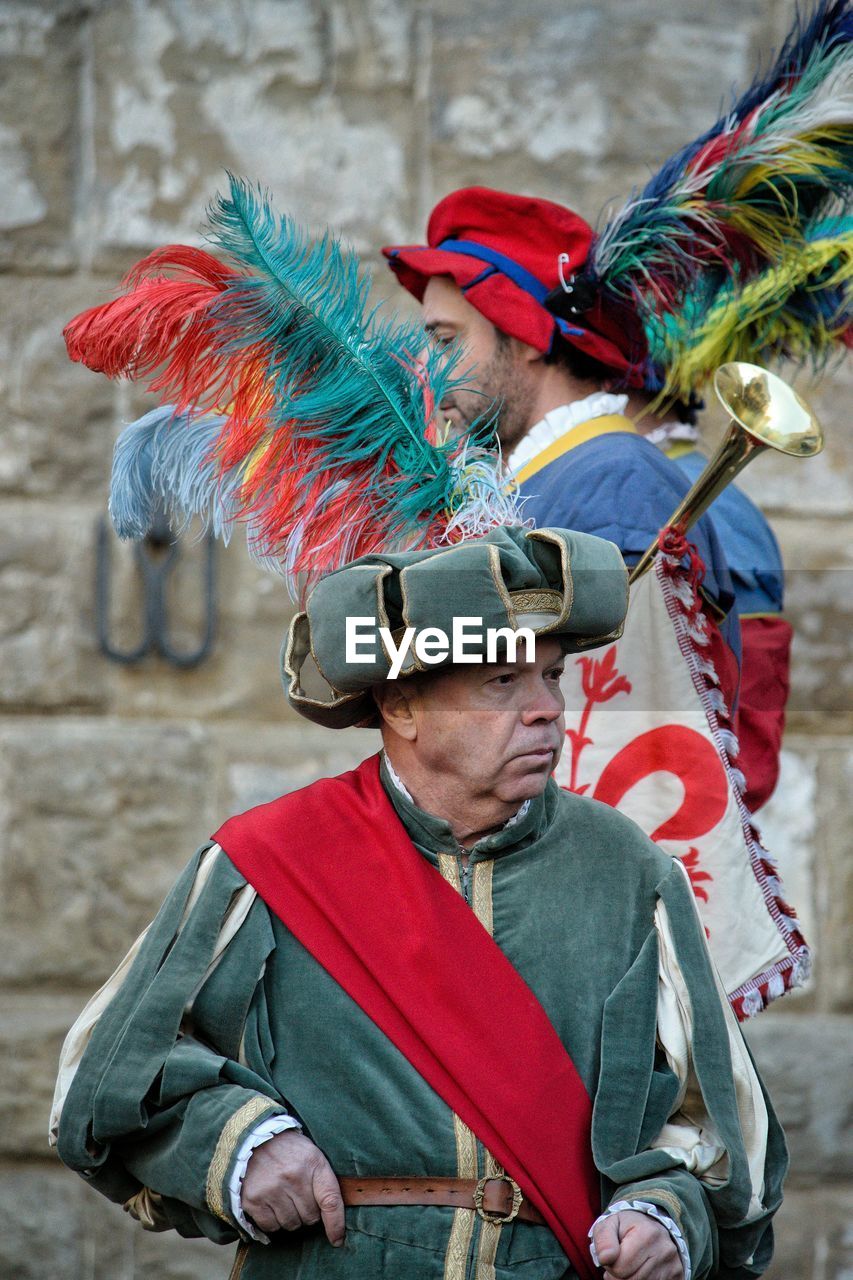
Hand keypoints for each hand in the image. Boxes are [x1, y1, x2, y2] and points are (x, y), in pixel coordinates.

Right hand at [240, 1129, 344, 1246]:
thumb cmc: (288, 1150)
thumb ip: (323, 1181)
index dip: (336, 1224)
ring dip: (289, 1217)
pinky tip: (270, 1203)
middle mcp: (293, 1177)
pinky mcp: (253, 1199)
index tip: (337, 1239)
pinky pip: (271, 1227)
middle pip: (310, 1218)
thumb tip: (332, 1218)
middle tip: (298, 1197)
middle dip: (307, 1213)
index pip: (330, 1200)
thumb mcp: (312, 1155)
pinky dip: (272, 1221)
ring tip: (283, 1197)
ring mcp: (272, 1189)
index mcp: (313, 1163)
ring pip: (290, 1224)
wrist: (253, 1138)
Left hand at [592, 1209, 682, 1279]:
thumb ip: (603, 1240)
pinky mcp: (678, 1276)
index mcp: (647, 1233)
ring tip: (629, 1266)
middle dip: (619, 1275)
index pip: (620, 1267)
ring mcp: (673, 1265)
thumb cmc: (627, 1227)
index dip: (610, 1265)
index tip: (613, 1254)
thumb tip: (605, 1258)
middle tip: (620, 1262)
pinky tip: (640, 1271)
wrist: (653, 1226)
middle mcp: (664, 1250)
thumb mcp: (610, 1224)